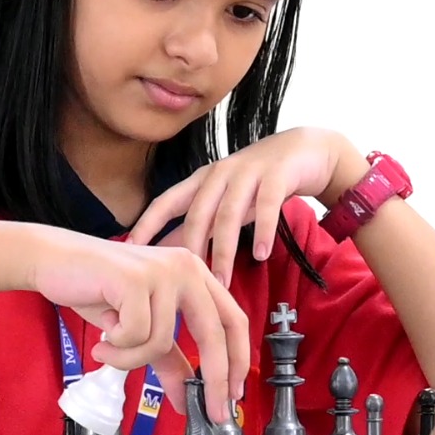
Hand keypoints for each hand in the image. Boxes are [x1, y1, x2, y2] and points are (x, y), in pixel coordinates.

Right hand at [26, 225, 249, 424]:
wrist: (54, 261)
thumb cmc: (99, 292)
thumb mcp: (141, 327)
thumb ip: (168, 358)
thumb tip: (186, 399)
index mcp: (195, 275)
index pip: (232, 320)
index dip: (238, 359)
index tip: (234, 395)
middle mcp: (186, 267)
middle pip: (214, 333)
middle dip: (215, 379)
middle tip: (209, 413)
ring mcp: (162, 271)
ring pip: (161, 341)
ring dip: (130, 357)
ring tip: (109, 346)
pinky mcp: (136, 279)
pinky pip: (135, 335)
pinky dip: (116, 345)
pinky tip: (103, 330)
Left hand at [126, 127, 367, 285]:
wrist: (304, 150)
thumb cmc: (257, 182)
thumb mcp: (225, 203)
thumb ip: (199, 227)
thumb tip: (164, 258)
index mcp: (202, 180)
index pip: (167, 201)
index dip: (148, 223)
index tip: (130, 249)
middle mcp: (220, 174)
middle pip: (197, 213)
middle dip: (190, 249)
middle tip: (186, 284)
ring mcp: (249, 172)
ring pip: (229, 213)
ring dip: (224, 250)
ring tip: (222, 281)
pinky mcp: (278, 175)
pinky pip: (267, 205)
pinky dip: (263, 231)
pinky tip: (261, 255)